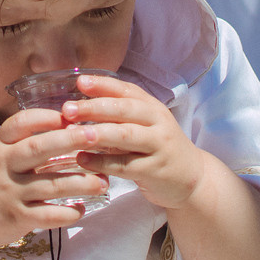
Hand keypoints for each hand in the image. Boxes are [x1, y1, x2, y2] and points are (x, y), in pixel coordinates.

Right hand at [0, 108, 106, 250]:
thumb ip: (24, 141)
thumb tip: (67, 124)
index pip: (21, 123)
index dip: (47, 117)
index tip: (71, 114)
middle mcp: (4, 166)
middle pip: (40, 148)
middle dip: (71, 140)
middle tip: (97, 136)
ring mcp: (10, 193)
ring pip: (52, 184)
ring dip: (82, 182)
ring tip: (104, 181)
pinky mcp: (17, 219)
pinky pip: (49, 216)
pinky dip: (69, 213)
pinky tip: (81, 209)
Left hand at [60, 73, 209, 210]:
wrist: (192, 178)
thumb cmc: (158, 148)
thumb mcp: (144, 125)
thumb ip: (118, 115)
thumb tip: (77, 106)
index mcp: (152, 107)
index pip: (126, 90)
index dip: (103, 85)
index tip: (79, 81)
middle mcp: (157, 122)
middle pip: (124, 110)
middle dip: (94, 108)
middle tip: (67, 109)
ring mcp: (158, 146)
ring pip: (126, 136)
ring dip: (98, 133)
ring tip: (74, 134)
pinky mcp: (155, 170)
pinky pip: (125, 165)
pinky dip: (102, 163)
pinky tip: (82, 160)